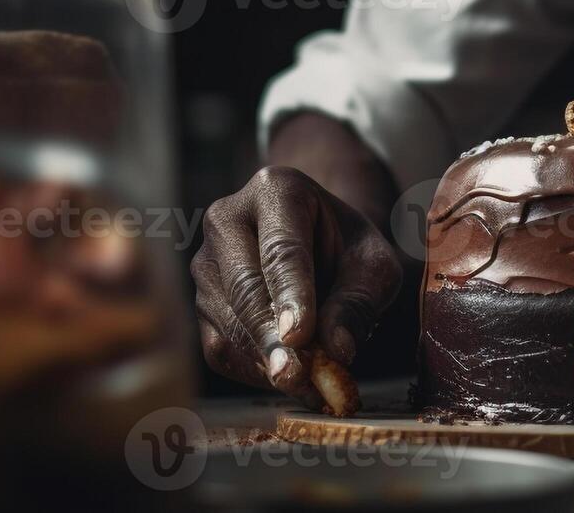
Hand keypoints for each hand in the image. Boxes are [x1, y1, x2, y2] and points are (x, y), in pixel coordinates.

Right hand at [190, 166, 401, 408]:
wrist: (320, 246)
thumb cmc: (349, 250)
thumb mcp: (374, 265)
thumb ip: (359, 301)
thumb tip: (336, 349)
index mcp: (276, 189)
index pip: (282, 248)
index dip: (290, 294)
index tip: (300, 336)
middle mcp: (227, 218)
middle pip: (243, 284)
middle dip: (269, 335)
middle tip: (296, 375)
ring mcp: (205, 260)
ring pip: (226, 319)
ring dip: (264, 359)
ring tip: (308, 384)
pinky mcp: (200, 302)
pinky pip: (218, 345)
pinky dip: (251, 370)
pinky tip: (286, 378)